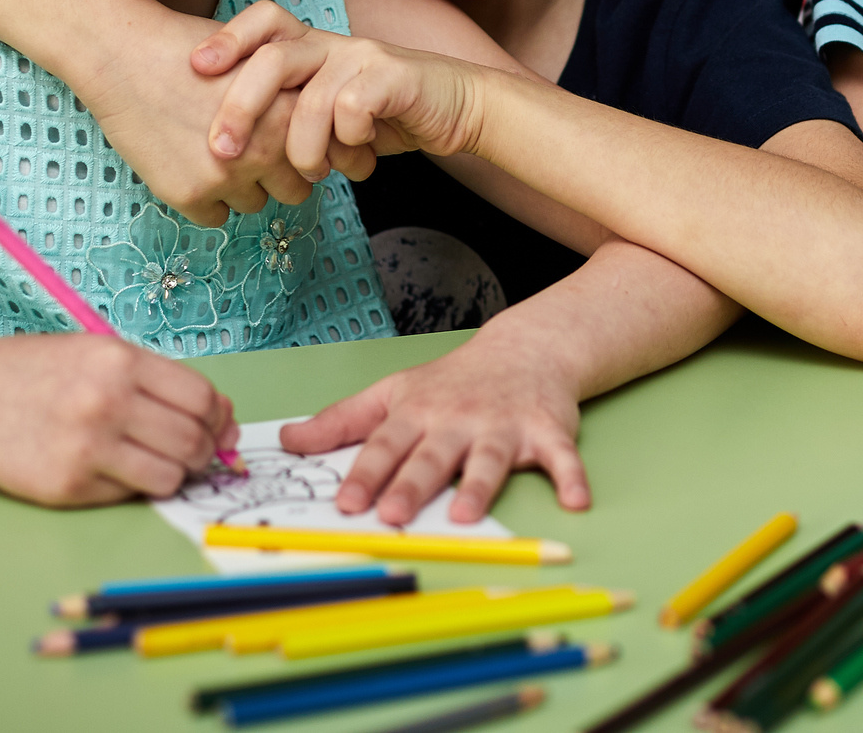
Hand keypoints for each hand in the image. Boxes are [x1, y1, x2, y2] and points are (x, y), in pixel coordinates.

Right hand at [0, 334, 236, 506]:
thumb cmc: (38, 373)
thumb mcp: (98, 354)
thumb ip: (158, 380)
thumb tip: (222, 417)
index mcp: (119, 361)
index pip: (200, 397)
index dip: (217, 416)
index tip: (215, 425)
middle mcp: (106, 402)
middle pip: (192, 440)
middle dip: (204, 451)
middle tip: (195, 452)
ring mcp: (86, 448)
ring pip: (170, 476)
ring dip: (175, 474)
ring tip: (157, 462)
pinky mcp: (69, 486)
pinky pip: (130, 494)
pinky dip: (134, 486)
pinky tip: (113, 468)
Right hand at [85, 4, 309, 226]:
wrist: (125, 56)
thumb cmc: (192, 52)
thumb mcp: (259, 59)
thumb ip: (294, 99)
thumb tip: (319, 135)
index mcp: (290, 114)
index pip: (321, 158)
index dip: (304, 150)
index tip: (286, 142)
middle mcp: (266, 149)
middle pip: (295, 189)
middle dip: (275, 175)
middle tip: (246, 149)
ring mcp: (228, 175)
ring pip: (255, 204)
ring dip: (239, 187)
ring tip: (211, 149)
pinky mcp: (190, 194)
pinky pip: (215, 218)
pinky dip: (204, 200)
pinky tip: (187, 163)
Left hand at [199, 15, 489, 182]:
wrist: (458, 109)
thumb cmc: (384, 115)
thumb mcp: (326, 113)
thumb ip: (287, 115)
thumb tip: (224, 148)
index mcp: (313, 46)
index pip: (265, 19)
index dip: (228, 37)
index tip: (195, 68)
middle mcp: (335, 44)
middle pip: (273, 58)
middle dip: (240, 106)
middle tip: (223, 150)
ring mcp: (366, 58)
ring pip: (312, 98)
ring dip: (302, 147)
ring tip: (310, 174)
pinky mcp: (397, 77)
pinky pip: (353, 108)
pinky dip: (348, 142)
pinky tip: (358, 158)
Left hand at [279, 329, 587, 525]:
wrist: (527, 348)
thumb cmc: (453, 381)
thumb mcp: (393, 392)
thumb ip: (342, 421)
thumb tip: (285, 441)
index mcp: (417, 413)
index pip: (385, 444)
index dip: (365, 473)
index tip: (345, 502)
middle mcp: (458, 420)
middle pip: (432, 455)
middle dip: (412, 483)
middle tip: (392, 513)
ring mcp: (504, 425)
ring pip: (489, 458)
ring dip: (479, 485)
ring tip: (465, 514)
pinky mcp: (547, 430)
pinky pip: (561, 456)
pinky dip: (571, 476)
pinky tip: (576, 501)